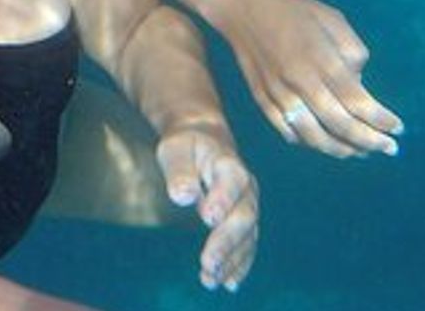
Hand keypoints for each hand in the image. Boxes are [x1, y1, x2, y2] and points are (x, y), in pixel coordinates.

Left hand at [156, 125, 258, 292]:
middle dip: (226, 241)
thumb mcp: (176, 149)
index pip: (231, 182)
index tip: (207, 218)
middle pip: (243, 215)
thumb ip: (180, 170)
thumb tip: (182, 195)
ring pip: (246, 235)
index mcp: (228, 163)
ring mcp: (248, 205)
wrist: (206, 142)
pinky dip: (238, 264)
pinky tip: (227, 282)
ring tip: (210, 280)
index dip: (222, 199)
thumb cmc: (187, 146)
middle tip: (208, 263)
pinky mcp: (244, 221)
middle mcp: (246, 186)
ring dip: (231, 259)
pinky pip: (246, 244)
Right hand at [218, 0, 404, 156]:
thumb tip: (359, 83)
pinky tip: (324, 142)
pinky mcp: (262, 100)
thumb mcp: (332, 17)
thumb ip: (352, 50)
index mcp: (321, 59)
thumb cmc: (293, 9)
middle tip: (389, 149)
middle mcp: (300, 82)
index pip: (357, 101)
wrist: (242, 7)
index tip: (398, 129)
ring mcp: (279, 94)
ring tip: (360, 152)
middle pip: (339, 125)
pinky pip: (287, 131)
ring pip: (313, 136)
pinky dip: (308, 142)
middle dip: (369, 141)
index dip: (381, 120)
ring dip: (341, 149)